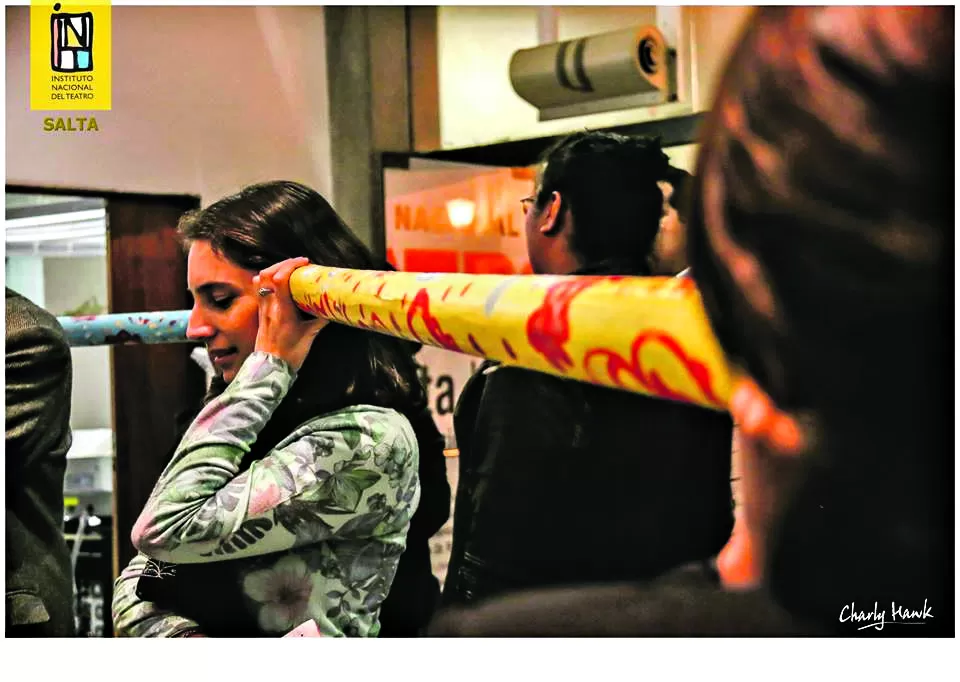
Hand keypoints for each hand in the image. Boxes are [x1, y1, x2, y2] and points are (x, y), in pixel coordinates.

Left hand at [253, 257, 328, 372]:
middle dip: (281, 264)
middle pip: (266, 274)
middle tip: (297, 265)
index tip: (304, 263)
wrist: (270, 369)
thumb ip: (319, 319)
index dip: (291, 265)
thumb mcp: (309, 336)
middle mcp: (269, 307)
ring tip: (287, 272)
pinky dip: (269, 283)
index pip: (279, 279)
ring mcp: (262, 310)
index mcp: (281, 310)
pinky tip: (280, 287)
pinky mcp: (261, 315)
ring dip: (272, 271)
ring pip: (260, 281)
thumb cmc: (290, 354)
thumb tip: (330, 308)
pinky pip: (260, 291)